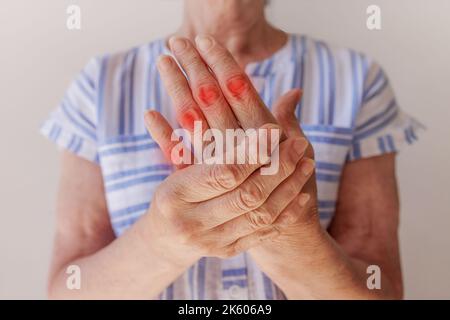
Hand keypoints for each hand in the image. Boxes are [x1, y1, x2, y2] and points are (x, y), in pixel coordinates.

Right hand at [142, 117, 312, 268]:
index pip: (223, 172)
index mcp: (176, 194)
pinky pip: (263, 233)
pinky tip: (301, 194)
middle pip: (247, 194)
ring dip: (289, 188)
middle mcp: (192, 222)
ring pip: (260, 214)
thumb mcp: (176, 164)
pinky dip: (286, 213)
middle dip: (279, 167)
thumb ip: (197, 134)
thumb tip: (222, 92)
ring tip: (306, 164)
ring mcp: (212, 241)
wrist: (166, 240)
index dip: (252, 151)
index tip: (274, 130)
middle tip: (299, 144)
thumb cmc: (173, 193)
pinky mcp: (228, 252)